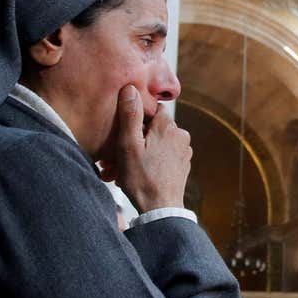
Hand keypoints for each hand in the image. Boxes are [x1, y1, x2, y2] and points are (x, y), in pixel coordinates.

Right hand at [103, 85, 190, 212]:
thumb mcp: (129, 145)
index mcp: (168, 126)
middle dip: (133, 140)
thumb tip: (131, 88)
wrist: (160, 209)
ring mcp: (183, 150)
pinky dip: (149, 162)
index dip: (135, 118)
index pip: (151, 109)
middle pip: (152, 128)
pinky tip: (134, 174)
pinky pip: (162, 156)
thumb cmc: (142, 179)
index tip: (122, 131)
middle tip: (114, 158)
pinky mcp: (182, 164)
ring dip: (138, 153)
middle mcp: (180, 135)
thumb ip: (130, 116)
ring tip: (120, 170)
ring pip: (156, 143)